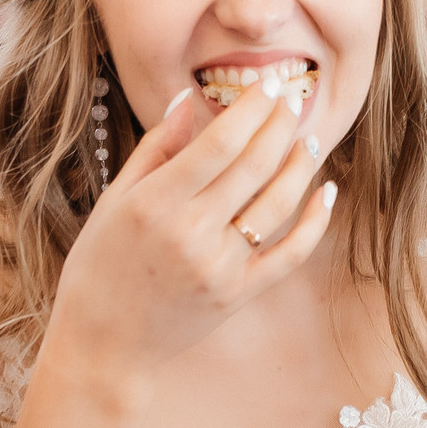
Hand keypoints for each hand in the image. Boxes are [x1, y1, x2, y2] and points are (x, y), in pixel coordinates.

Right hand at [46, 75, 333, 374]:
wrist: (104, 345)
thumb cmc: (100, 266)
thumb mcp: (114, 201)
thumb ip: (156, 149)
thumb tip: (190, 99)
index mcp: (156, 203)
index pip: (220, 142)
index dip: (252, 106)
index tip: (269, 81)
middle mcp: (191, 232)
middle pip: (255, 165)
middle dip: (280, 124)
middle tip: (294, 98)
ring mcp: (220, 266)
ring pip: (278, 204)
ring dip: (301, 166)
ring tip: (308, 140)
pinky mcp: (239, 294)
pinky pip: (289, 253)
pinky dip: (314, 221)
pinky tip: (326, 192)